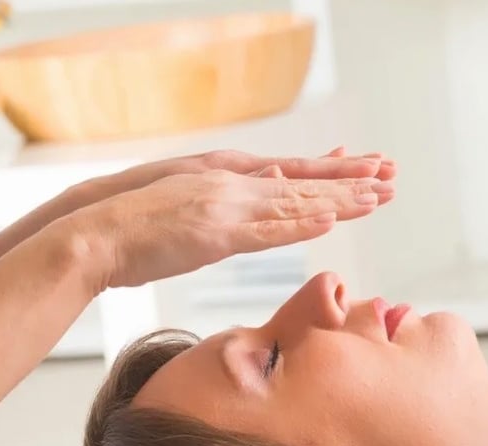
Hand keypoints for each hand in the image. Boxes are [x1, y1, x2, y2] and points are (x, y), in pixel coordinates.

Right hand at [77, 146, 395, 203]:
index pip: (287, 175)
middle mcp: (231, 186)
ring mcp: (225, 208)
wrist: (97, 234)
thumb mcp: (186, 213)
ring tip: (378, 196)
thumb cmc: (136, 230)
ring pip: (293, 203)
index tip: (360, 170)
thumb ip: (221, 213)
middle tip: (389, 176)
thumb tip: (248, 217)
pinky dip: (299, 224)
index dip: (326, 174)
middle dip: (348, 182)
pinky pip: (265, 231)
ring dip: (338, 200)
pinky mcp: (214, 234)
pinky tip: (329, 220)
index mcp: (224, 181)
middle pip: (300, 184)